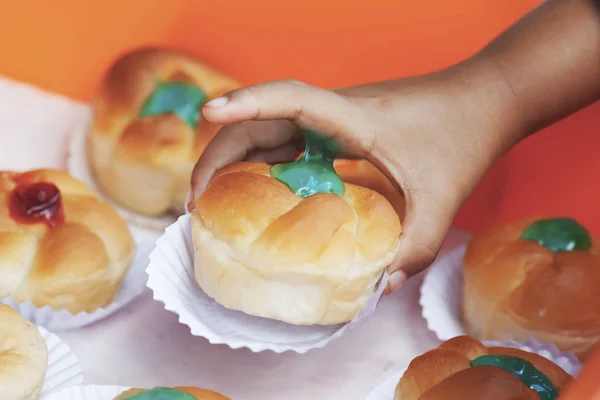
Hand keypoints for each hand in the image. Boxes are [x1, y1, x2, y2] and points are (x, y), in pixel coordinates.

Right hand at [189, 61, 521, 291]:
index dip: (246, 102)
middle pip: (261, 118)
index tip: (208, 112)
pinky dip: (263, 161)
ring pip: (268, 127)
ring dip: (235, 156)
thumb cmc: (462, 139)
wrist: (482, 101)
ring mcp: (334, 116)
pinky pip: (288, 138)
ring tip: (213, 199)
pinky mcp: (339, 124)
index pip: (289, 98)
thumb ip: (413, 250)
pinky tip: (260, 191)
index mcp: (354, 118)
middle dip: (219, 152)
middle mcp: (335, 110)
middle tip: (196, 200)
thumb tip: (379, 287)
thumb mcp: (440, 204)